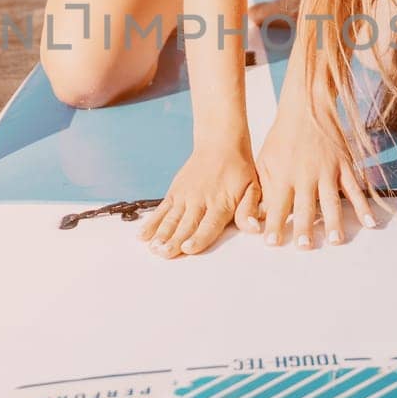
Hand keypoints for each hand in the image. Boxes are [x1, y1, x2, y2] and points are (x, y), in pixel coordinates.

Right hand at [138, 137, 260, 258]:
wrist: (220, 144)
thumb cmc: (239, 170)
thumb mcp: (252, 188)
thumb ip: (249, 210)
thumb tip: (253, 228)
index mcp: (220, 203)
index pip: (208, 225)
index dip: (198, 238)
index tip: (188, 248)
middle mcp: (200, 200)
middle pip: (186, 225)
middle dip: (174, 241)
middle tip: (164, 253)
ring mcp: (185, 195)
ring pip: (171, 218)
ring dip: (161, 234)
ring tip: (153, 248)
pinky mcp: (174, 192)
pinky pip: (162, 209)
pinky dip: (152, 222)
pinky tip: (143, 235)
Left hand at [254, 103, 376, 248]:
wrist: (306, 107)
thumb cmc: (281, 139)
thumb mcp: (265, 162)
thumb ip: (263, 190)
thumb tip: (259, 218)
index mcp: (283, 175)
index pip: (277, 205)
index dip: (274, 224)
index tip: (272, 242)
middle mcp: (305, 174)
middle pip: (305, 206)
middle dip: (304, 227)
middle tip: (305, 247)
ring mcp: (327, 170)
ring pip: (331, 200)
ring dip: (334, 221)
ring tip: (335, 241)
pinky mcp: (344, 165)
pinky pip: (355, 188)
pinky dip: (363, 206)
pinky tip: (369, 222)